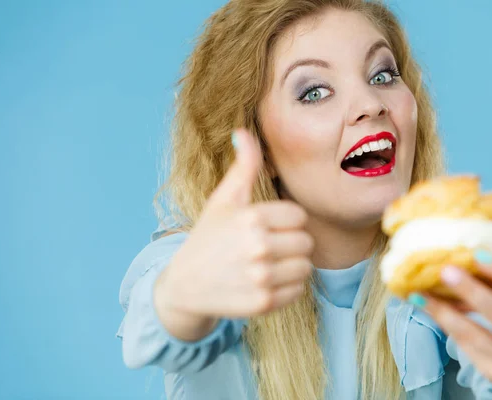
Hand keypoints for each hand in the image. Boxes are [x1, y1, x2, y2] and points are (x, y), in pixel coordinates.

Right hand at [156, 128, 313, 321]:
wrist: (185, 285)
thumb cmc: (208, 237)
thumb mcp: (223, 200)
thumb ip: (243, 167)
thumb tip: (243, 132)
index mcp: (251, 217)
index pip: (298, 216)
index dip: (284, 221)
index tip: (265, 227)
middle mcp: (257, 247)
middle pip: (306, 242)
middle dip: (290, 243)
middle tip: (266, 247)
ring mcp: (261, 277)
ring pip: (305, 267)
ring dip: (291, 266)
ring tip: (266, 264)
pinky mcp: (263, 303)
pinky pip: (298, 291)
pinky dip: (286, 288)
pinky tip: (264, 282)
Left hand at [412, 250, 491, 399]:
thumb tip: (469, 255)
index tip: (477, 253)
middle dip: (470, 290)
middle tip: (445, 270)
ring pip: (470, 332)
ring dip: (441, 309)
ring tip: (418, 291)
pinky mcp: (490, 371)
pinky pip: (460, 342)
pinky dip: (440, 321)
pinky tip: (423, 305)